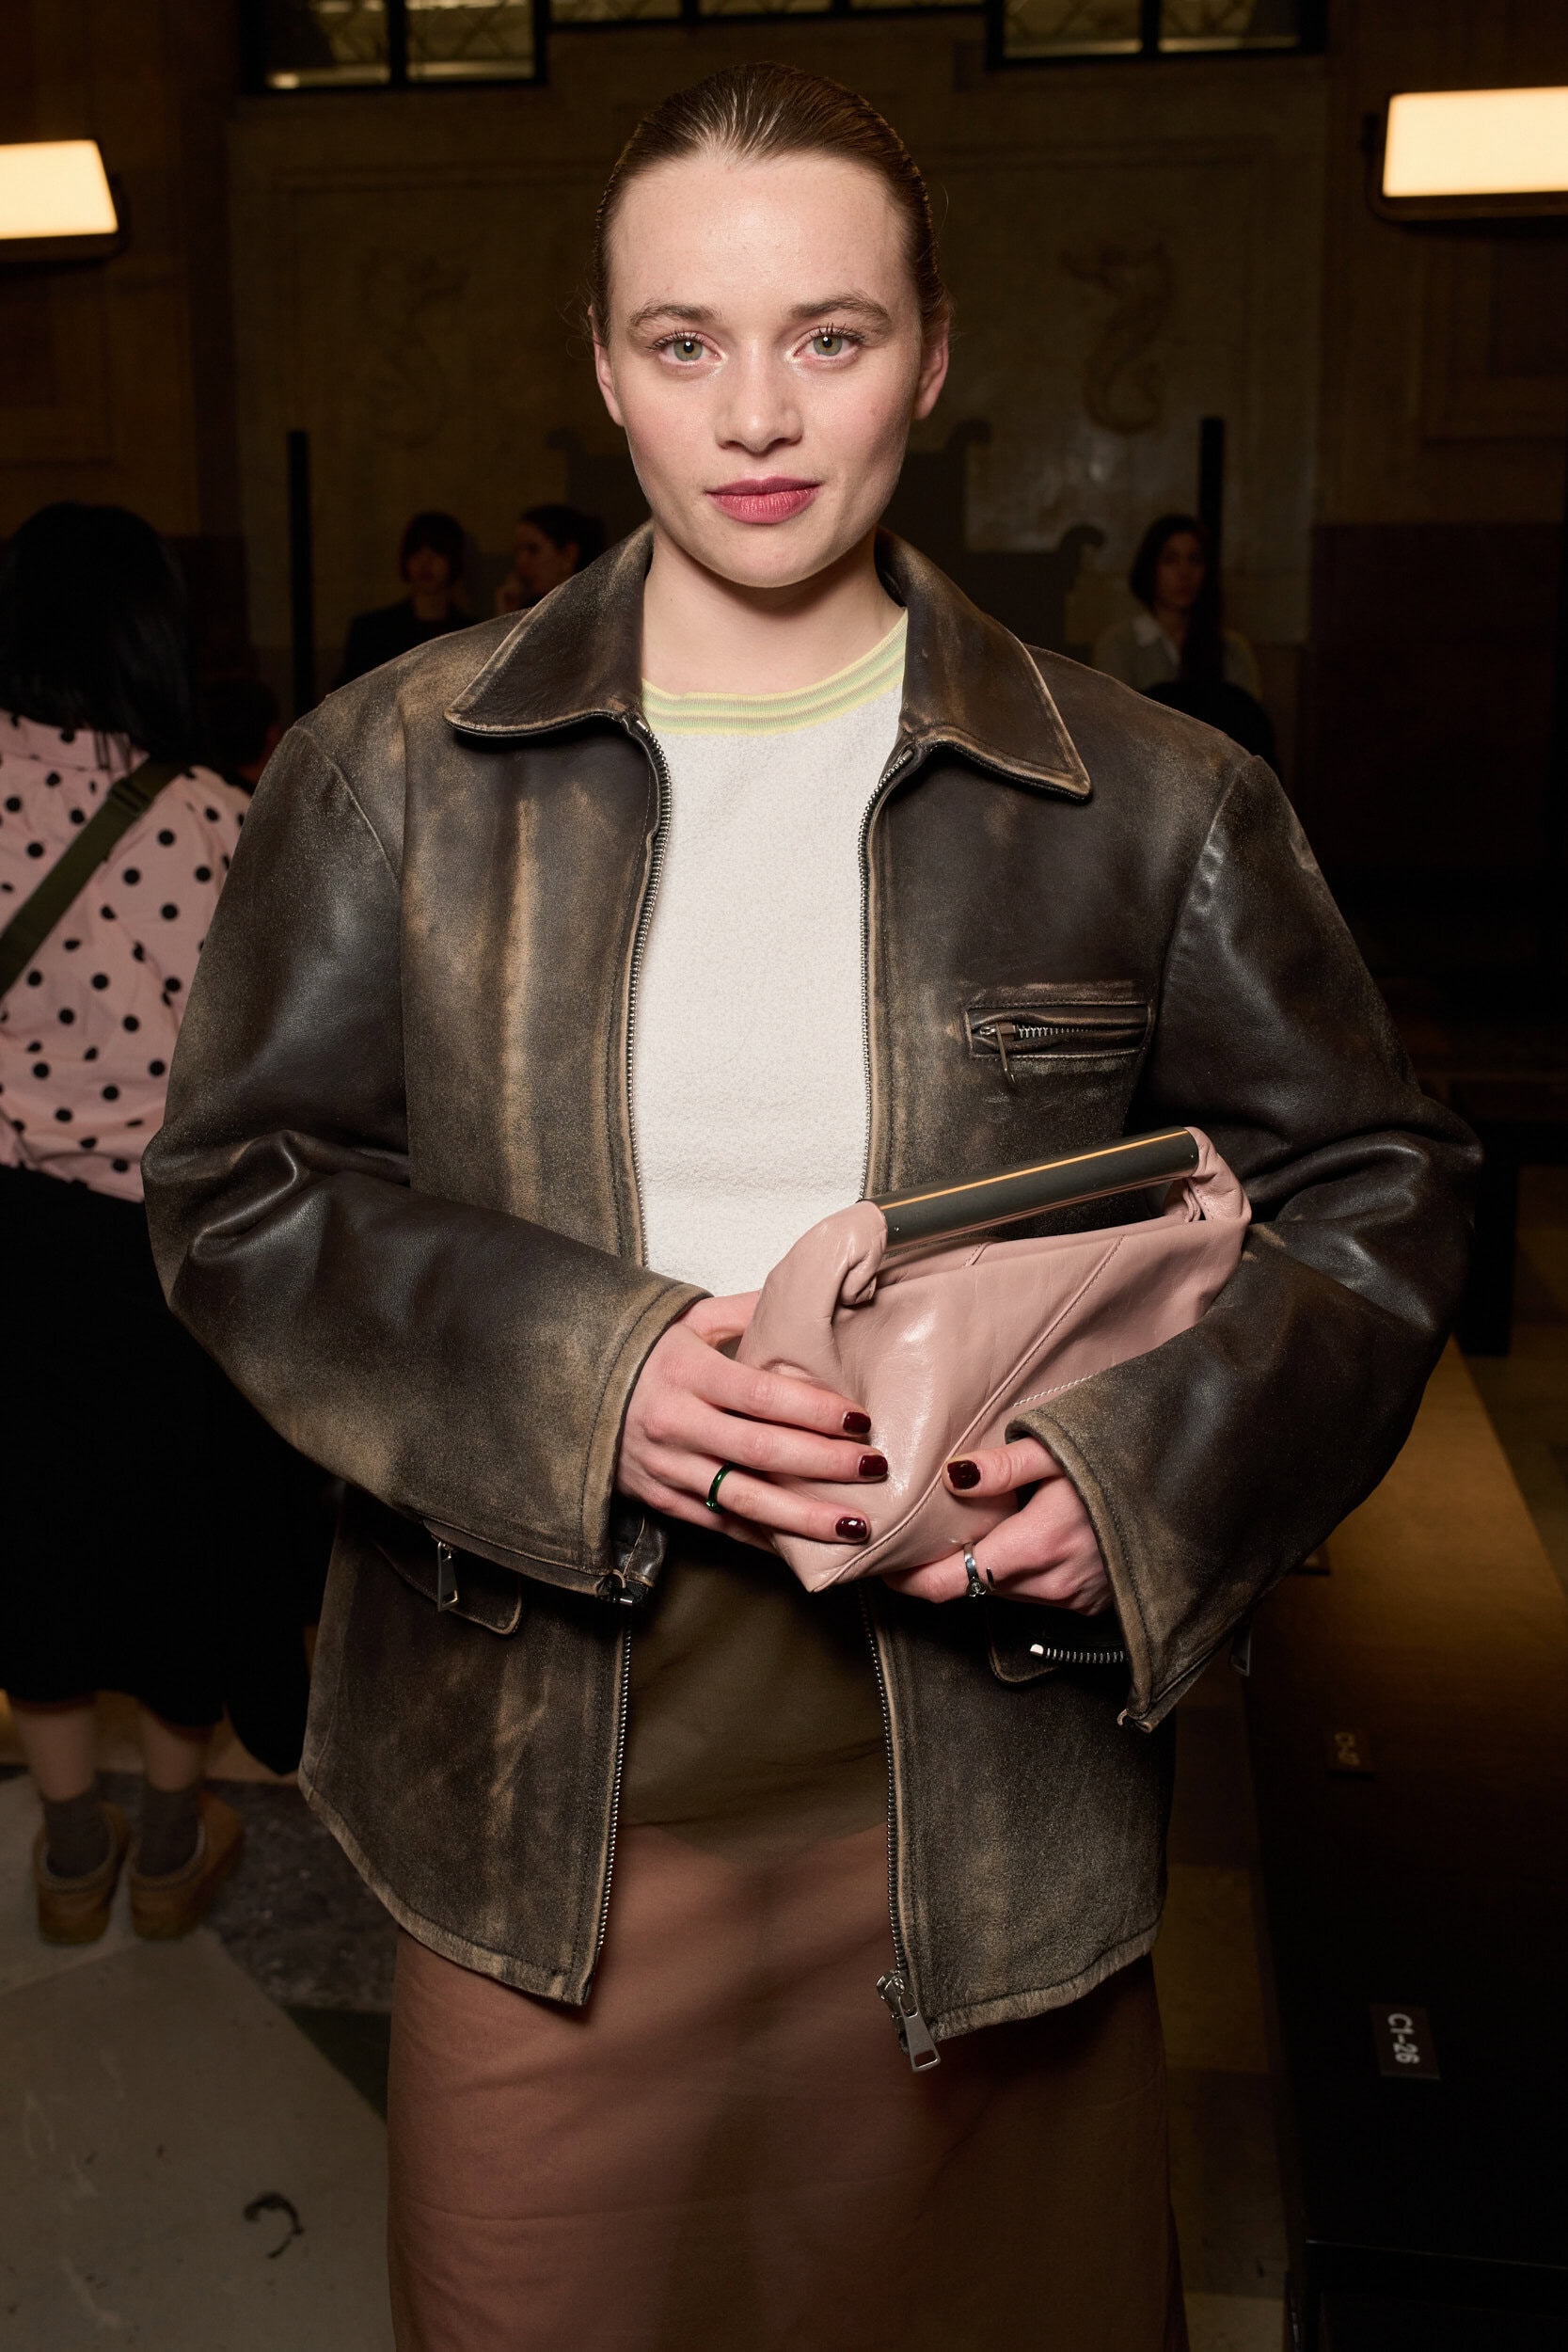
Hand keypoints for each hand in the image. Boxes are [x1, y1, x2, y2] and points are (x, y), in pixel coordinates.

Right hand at [616, 1293, 886, 1548]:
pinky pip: (722, 1525)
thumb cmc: (650, 1355)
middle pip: (761, 1452)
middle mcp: (676, 1423)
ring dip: (804, 1517)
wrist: (577, 1393)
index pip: (761, 1396)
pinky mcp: (663, 1501)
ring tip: (855, 1525)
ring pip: (745, 1500)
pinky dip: (766, 1537)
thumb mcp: (689, 1321)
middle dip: (824, 1464)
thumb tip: (812, 1299)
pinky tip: (806, 1546)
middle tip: (874, 1468)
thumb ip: (747, 1312)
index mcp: (686, 1372)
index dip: (814, 1410)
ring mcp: (668, 1468)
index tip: (859, 1418)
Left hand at [881, 1436, 1111, 1612]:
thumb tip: (949, 1477)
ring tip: (983, 1525)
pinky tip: (1030, 1536)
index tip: (885, 1569)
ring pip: (1006, 1591)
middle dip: (949, 1564)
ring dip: (989, 1567)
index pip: (949, 1584)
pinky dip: (1024, 1572)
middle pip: (975, 1585)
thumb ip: (1002, 1466)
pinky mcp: (1092, 1604)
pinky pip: (1039, 1594)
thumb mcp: (1060, 1449)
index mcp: (1035, 1546)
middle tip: (929, 1529)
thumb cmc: (1123, 1461)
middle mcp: (1052, 1584)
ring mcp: (1075, 1599)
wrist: (1190, 1487)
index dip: (910, 1582)